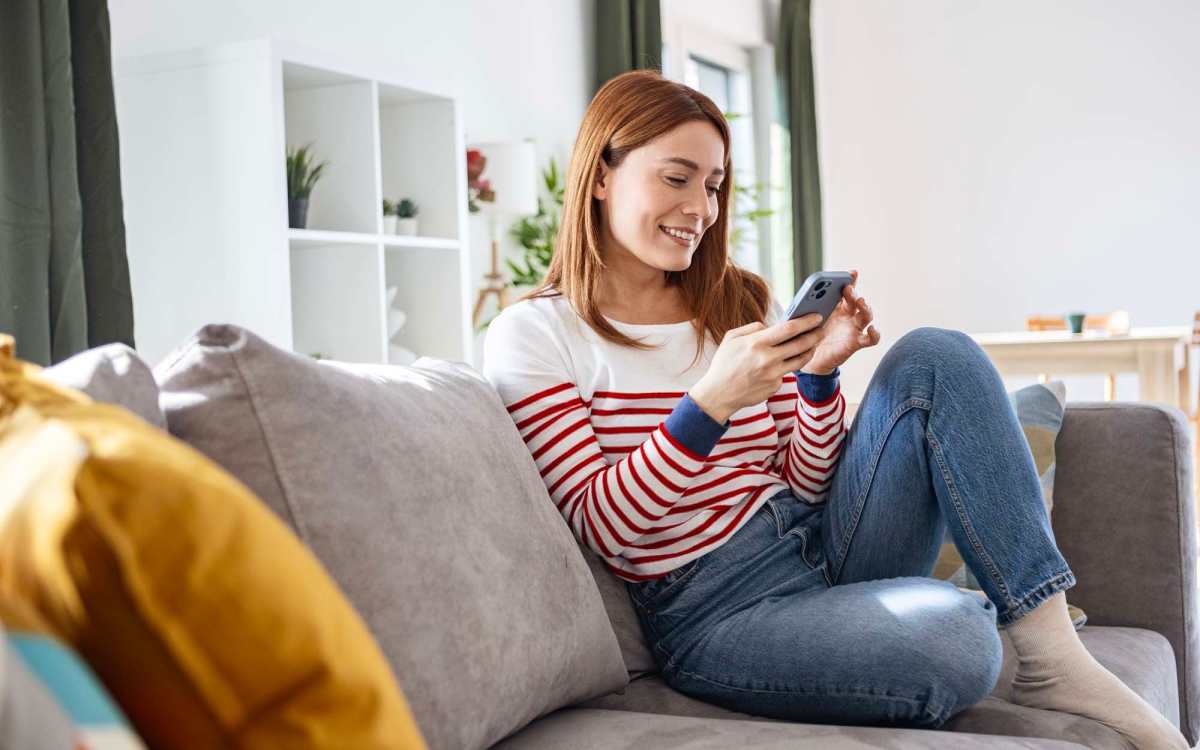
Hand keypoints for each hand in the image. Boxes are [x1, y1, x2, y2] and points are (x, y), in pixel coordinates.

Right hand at [689, 313, 824, 422]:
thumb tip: (770, 325)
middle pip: (801, 344)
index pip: (789, 328)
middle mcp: (768, 359)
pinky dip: (786, 366)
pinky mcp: (775, 386)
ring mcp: (773, 375)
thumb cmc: (724, 364)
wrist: (718, 394)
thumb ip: (752, 328)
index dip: (806, 321)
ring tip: (811, 344)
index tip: (817, 317)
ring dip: (809, 350)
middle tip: (821, 330)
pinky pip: (786, 373)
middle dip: (815, 335)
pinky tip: (782, 363)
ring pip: (800, 360)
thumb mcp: (731, 338)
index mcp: (756, 343)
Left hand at [802, 269, 880, 374]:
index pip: (846, 290)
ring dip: (865, 307)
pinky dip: (875, 333)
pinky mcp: (856, 342)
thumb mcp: (805, 320)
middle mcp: (848, 315)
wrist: (811, 360)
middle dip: (853, 293)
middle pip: (856, 300)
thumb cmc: (809, 336)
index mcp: (836, 306)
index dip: (851, 280)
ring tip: (860, 302)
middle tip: (847, 289)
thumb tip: (800, 301)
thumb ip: (806, 310)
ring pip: (866, 315)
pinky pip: (871, 339)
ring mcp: (854, 328)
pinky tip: (871, 328)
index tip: (851, 273)